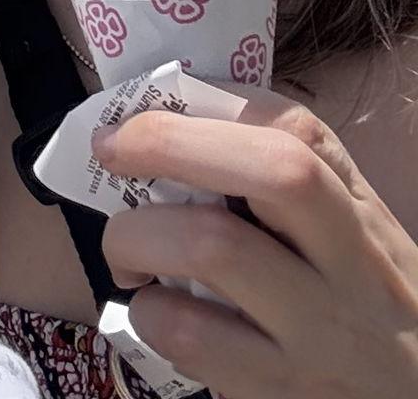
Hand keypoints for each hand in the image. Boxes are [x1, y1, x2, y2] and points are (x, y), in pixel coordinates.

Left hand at [95, 85, 417, 397]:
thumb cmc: (359, 303)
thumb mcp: (348, 233)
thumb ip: (279, 181)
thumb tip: (164, 122)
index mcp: (358, 208)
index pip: (296, 127)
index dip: (210, 97)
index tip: (147, 106)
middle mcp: (351, 264)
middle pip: (271, 171)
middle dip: (167, 141)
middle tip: (109, 150)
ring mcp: (318, 331)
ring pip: (212, 247)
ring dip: (136, 235)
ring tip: (126, 248)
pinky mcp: (280, 387)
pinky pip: (189, 335)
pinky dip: (148, 312)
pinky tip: (154, 310)